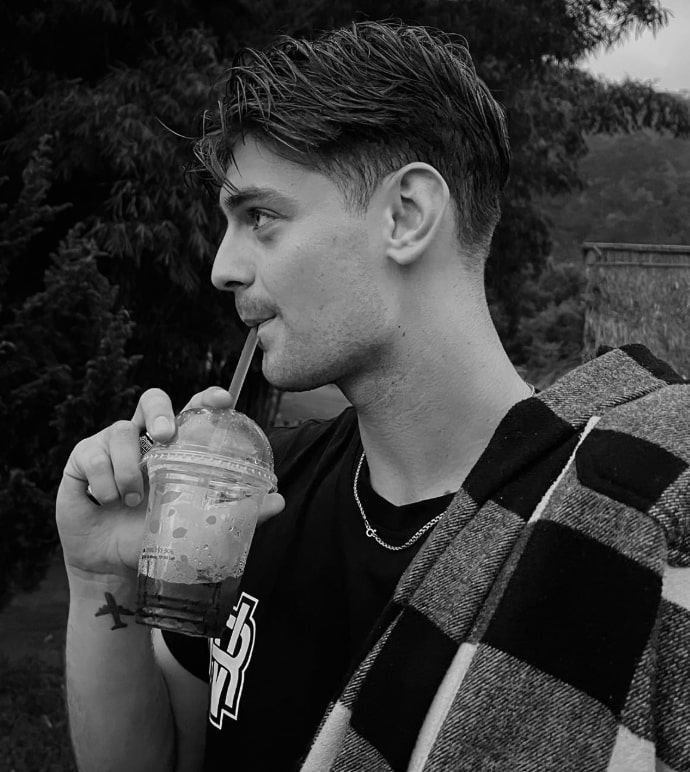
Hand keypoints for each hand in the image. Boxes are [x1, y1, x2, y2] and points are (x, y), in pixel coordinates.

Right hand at [56, 387, 284, 579]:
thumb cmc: (153, 538)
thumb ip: (236, 513)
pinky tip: (108, 501)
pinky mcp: (82, 458)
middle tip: (164, 437)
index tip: (223, 399)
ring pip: (120, 430)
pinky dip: (104, 482)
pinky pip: (93, 454)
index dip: (206, 398)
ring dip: (128, 468)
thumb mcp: (195, 527)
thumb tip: (279, 500)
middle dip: (158, 412)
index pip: (191, 410)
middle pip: (151, 399)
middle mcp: (144, 439)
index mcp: (174, 448)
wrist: (108, 565)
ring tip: (134, 500)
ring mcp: (111, 444)